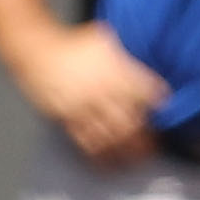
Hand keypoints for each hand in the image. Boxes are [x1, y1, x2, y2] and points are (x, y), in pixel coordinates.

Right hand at [24, 23, 168, 165]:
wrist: (36, 51)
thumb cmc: (72, 44)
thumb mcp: (102, 38)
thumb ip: (123, 53)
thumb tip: (142, 62)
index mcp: (112, 70)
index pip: (142, 89)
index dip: (154, 98)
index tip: (162, 104)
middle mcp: (101, 90)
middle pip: (129, 119)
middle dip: (144, 135)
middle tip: (153, 144)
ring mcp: (84, 107)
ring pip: (111, 135)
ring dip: (126, 149)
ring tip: (136, 158)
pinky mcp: (68, 119)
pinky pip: (86, 141)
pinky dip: (100, 155)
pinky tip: (109, 162)